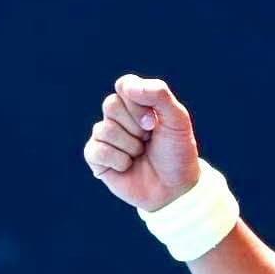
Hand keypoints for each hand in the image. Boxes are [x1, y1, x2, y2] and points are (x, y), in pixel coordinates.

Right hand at [83, 75, 200, 210]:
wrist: (176, 188)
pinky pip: (96, 150)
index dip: (137, 102)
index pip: (124, 85)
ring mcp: (106, 137)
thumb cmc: (177, 152)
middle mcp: (118, 117)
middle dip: (136, 126)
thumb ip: (159, 94)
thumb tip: (127, 87)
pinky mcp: (96, 158)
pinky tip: (128, 166)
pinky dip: (118, 160)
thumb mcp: (178, 120)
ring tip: (141, 154)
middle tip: (149, 139)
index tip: (153, 121)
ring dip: (130, 146)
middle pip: (110, 104)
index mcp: (137, 103)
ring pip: (104, 129)